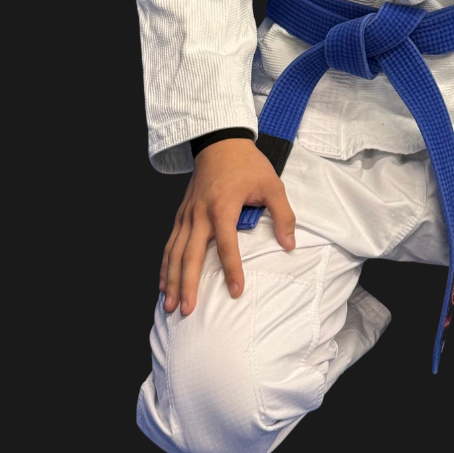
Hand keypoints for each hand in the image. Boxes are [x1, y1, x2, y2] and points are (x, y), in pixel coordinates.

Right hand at [159, 138, 295, 316]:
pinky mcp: (182, 214)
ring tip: (170, 306)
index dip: (232, 269)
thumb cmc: (247, 164)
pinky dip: (165, 265)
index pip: (226, 245)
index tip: (236, 291)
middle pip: (190, 255)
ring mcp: (187, 214)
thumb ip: (282, 215)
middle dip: (187, 285)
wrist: (220, 141)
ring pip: (174, 252)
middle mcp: (200, 213)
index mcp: (223, 206)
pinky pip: (170, 243)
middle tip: (187, 311)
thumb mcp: (272, 184)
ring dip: (171, 280)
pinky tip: (164, 284)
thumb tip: (289, 244)